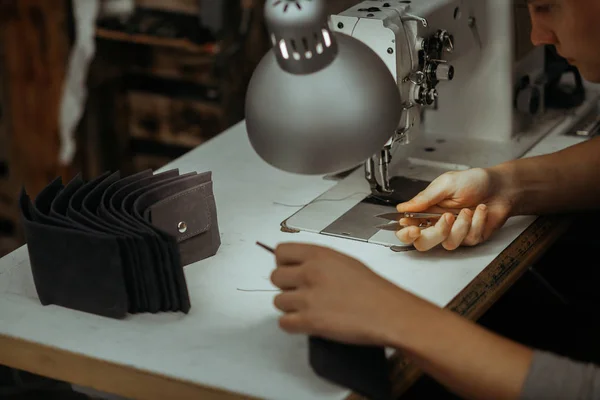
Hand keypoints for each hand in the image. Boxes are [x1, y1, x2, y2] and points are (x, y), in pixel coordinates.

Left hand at [270, 243, 414, 345]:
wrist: (389, 313)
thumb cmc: (374, 290)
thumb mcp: (345, 262)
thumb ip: (319, 262)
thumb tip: (299, 268)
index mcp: (319, 255)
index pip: (281, 251)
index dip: (283, 263)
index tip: (290, 271)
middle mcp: (310, 272)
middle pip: (275, 277)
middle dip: (286, 287)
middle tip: (301, 293)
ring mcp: (308, 297)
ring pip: (278, 301)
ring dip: (290, 307)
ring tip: (308, 309)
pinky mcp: (310, 322)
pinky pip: (284, 323)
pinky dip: (292, 325)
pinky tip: (306, 323)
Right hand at [395, 168, 513, 250]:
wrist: (501, 187)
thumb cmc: (474, 182)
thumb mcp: (446, 184)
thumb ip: (424, 198)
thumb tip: (403, 207)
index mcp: (427, 210)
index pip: (408, 228)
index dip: (405, 233)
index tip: (411, 229)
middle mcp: (438, 223)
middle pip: (423, 243)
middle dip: (434, 234)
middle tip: (445, 219)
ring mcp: (455, 232)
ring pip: (448, 243)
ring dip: (460, 225)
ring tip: (468, 210)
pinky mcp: (471, 237)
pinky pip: (469, 238)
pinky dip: (477, 222)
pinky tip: (480, 211)